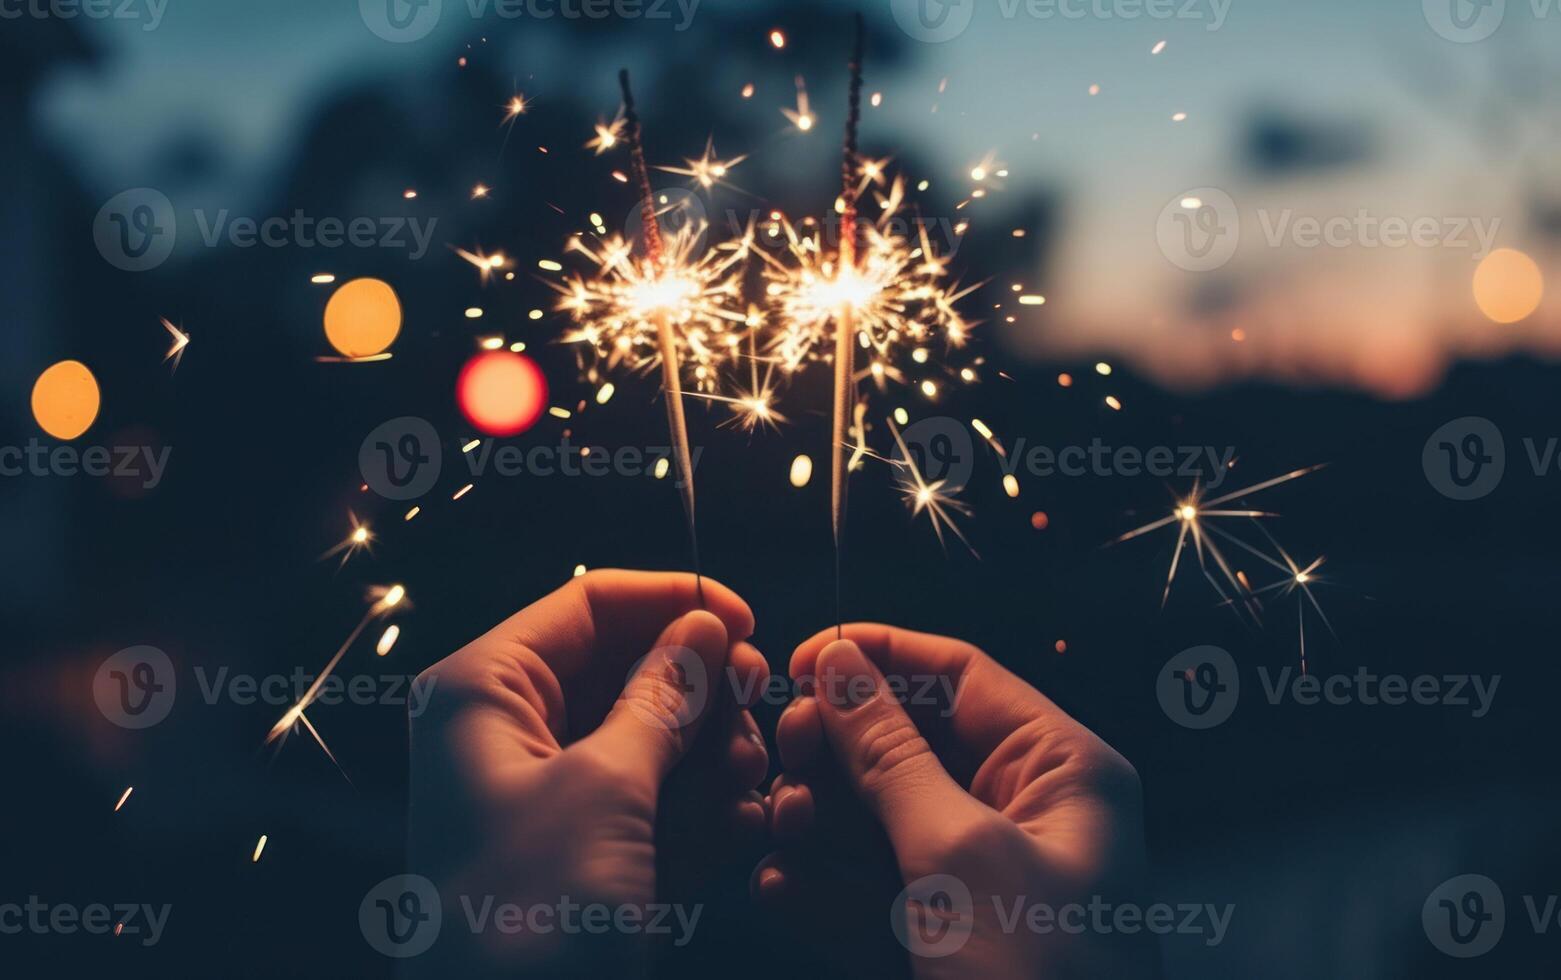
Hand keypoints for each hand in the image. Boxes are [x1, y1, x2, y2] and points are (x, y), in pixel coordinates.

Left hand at [407, 571, 769, 976]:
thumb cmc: (527, 925)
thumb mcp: (605, 793)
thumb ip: (663, 699)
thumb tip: (705, 629)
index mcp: (485, 694)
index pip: (586, 604)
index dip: (672, 601)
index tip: (748, 621)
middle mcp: (509, 736)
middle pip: (625, 668)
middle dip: (700, 690)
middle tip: (756, 711)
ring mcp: (549, 800)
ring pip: (650, 739)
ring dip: (710, 756)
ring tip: (747, 785)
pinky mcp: (583, 858)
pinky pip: (653, 805)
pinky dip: (701, 812)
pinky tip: (743, 828)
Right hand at [757, 625, 1159, 979]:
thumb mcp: (959, 853)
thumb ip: (891, 754)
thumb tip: (840, 665)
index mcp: (1060, 771)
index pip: (962, 675)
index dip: (879, 657)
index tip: (798, 657)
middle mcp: (1024, 815)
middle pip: (913, 743)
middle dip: (839, 747)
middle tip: (781, 753)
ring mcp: (981, 883)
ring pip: (881, 818)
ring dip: (822, 819)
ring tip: (781, 826)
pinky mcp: (943, 942)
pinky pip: (874, 892)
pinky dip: (825, 888)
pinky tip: (780, 887)